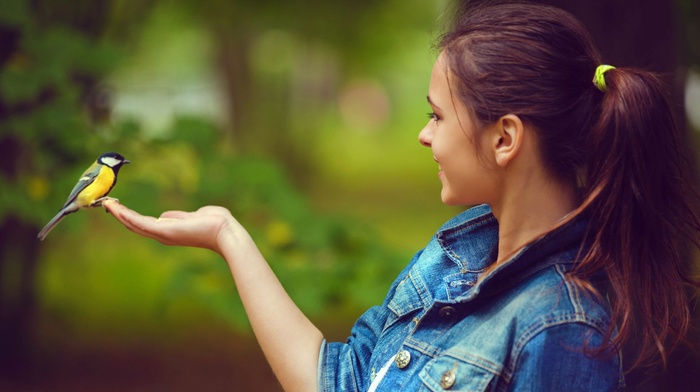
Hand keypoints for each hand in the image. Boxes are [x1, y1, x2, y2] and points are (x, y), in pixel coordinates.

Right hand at [103, 200, 236, 254]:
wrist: (225, 231)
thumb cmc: (215, 223)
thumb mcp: (193, 216)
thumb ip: (178, 216)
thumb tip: (165, 216)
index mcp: (169, 231)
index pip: (144, 224)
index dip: (130, 216)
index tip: (118, 206)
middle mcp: (163, 235)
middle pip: (135, 225)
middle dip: (120, 215)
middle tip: (106, 203)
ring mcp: (163, 234)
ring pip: (135, 224)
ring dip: (119, 214)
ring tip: (106, 203)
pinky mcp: (165, 231)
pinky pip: (141, 223)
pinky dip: (127, 216)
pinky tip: (116, 208)